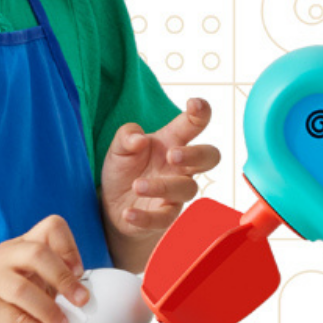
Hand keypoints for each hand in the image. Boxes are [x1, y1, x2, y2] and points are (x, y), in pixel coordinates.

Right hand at [0, 214, 87, 322]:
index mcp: (22, 244)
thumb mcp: (23, 270)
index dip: (70, 247)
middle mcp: (7, 257)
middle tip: (82, 300)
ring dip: (49, 311)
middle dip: (63, 277)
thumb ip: (51, 277)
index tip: (80, 271)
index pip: (51, 226)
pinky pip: (15, 320)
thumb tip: (88, 298)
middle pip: (36, 254)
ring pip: (22, 290)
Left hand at [99, 98, 222, 261]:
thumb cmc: (125, 170)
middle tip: (173, 155)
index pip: (194, 124)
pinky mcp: (165, 216)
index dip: (200, 113)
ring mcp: (176, 192)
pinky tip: (128, 213)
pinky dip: (145, 217)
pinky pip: (164, 218)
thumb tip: (139, 138)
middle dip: (196, 154)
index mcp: (172, 142)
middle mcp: (181, 167)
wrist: (113, 206)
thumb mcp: (119, 149)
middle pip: (209, 157)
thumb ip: (126, 136)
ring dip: (162, 186)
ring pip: (186, 188)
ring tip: (137, 185)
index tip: (195, 104)